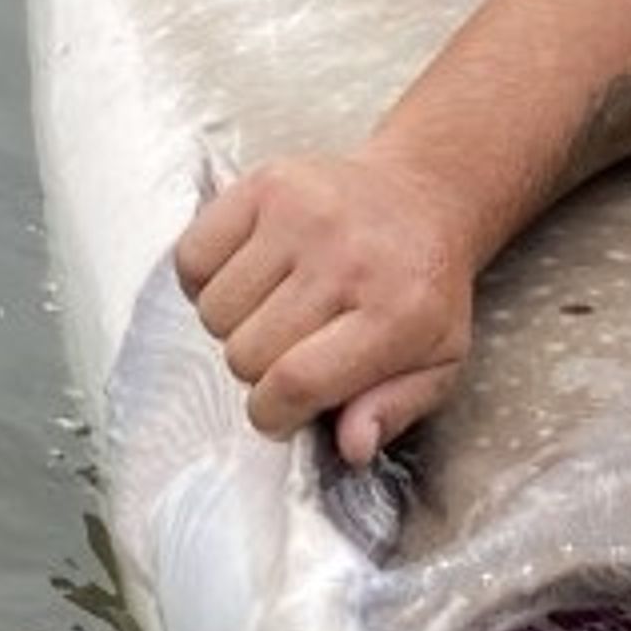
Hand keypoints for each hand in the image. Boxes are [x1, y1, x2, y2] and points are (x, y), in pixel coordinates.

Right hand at [177, 149, 477, 465]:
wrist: (422, 197)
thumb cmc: (423, 288)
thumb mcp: (438, 361)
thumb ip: (395, 408)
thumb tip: (352, 446)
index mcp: (397, 313)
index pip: (296, 382)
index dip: (272, 413)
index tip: (279, 412)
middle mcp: (347, 258)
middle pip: (247, 353)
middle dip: (259, 370)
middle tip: (290, 349)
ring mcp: (302, 214)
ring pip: (215, 311)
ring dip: (233, 326)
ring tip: (273, 310)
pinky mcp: (266, 184)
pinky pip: (192, 258)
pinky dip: (205, 281)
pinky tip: (247, 278)